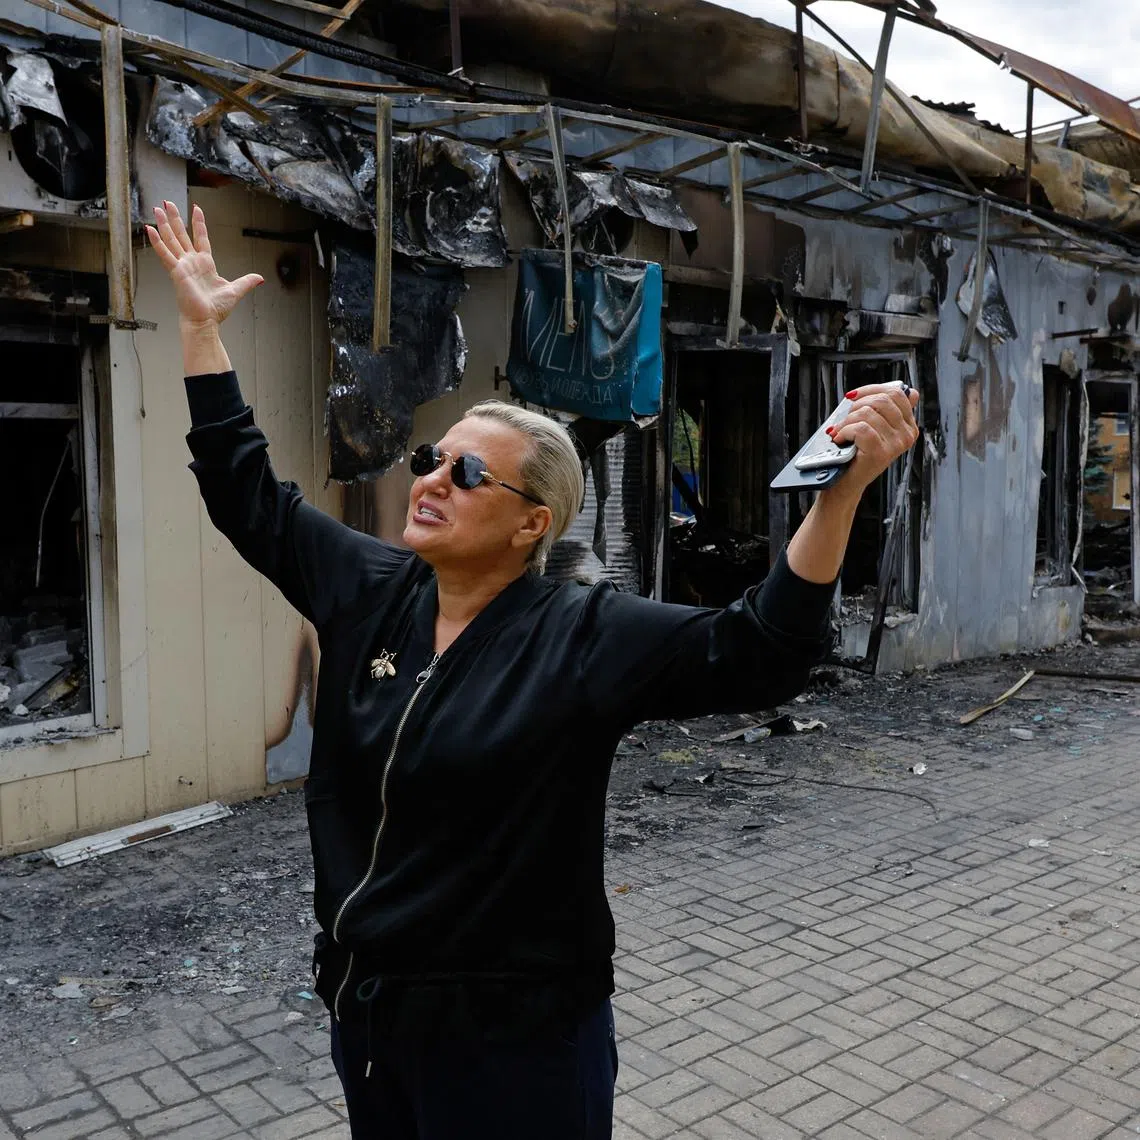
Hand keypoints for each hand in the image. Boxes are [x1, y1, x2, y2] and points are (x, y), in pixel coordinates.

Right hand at [145, 201, 262, 328]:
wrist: (206, 321)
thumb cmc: (216, 309)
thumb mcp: (235, 291)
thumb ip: (247, 282)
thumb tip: (260, 278)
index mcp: (205, 264)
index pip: (201, 238)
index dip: (199, 223)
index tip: (196, 208)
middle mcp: (192, 262)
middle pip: (182, 235)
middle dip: (176, 218)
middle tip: (168, 202)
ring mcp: (182, 266)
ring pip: (171, 240)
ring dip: (164, 224)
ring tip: (157, 209)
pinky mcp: (176, 272)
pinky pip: (164, 254)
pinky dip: (157, 242)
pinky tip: (149, 229)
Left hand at [828, 382, 919, 493]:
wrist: (843, 482)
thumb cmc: (854, 452)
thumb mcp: (874, 426)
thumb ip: (888, 409)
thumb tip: (910, 391)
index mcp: (908, 425)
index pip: (896, 393)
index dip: (871, 390)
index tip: (852, 397)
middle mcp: (907, 435)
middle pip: (882, 400)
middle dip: (856, 405)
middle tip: (844, 419)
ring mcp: (896, 445)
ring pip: (868, 413)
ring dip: (846, 421)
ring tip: (840, 432)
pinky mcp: (881, 453)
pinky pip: (861, 428)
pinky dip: (845, 431)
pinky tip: (840, 439)